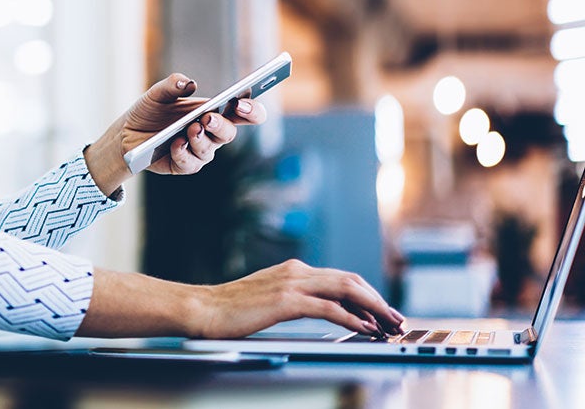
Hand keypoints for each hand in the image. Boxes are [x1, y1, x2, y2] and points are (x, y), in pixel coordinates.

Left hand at [84, 73, 266, 195]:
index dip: (252, 110)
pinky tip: (175, 144)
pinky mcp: (184, 165)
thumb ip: (172, 84)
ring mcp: (199, 151)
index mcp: (214, 111)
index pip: (244, 113)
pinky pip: (189, 164)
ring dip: (200, 139)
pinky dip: (183, 153)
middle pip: (229, 133)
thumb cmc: (151, 110)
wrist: (128, 132)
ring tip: (190, 129)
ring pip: (209, 150)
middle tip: (208, 118)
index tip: (243, 104)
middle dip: (221, 126)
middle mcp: (211, 133)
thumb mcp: (157, 93)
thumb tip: (187, 83)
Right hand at [196, 259, 404, 338]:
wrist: (203, 309)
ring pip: (346, 288)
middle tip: (397, 319)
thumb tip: (320, 312)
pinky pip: (329, 307)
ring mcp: (291, 283)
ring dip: (374, 307)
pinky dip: (353, 317)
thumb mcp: (268, 299)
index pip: (341, 278)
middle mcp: (296, 270)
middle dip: (378, 300)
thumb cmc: (230, 311)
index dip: (367, 294)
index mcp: (293, 269)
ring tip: (390, 324)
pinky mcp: (286, 301)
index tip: (384, 313)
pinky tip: (366, 329)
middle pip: (350, 279)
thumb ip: (293, 299)